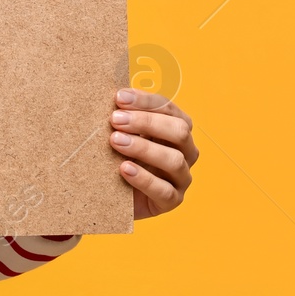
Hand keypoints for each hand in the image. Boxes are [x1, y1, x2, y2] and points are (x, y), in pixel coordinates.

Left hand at [109, 87, 195, 218]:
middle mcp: (185, 152)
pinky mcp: (172, 201)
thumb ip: (121, 116)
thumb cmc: (116, 155)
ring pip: (175, 160)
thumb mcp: (120, 133)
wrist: (110, 194)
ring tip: (115, 141)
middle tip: (115, 120)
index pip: (169, 109)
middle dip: (146, 122)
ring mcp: (181, 178)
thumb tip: (109, 94)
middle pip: (179, 131)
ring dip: (144, 148)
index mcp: (175, 129)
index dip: (146, 101)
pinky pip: (165, 191)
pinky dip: (145, 179)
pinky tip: (124, 169)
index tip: (119, 97)